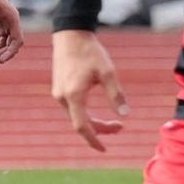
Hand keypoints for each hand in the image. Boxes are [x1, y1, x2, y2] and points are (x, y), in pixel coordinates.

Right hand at [52, 29, 128, 151]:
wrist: (71, 35)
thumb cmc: (91, 52)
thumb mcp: (108, 72)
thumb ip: (116, 95)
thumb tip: (124, 115)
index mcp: (74, 95)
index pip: (82, 127)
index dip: (94, 140)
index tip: (105, 149)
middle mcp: (62, 97)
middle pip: (80, 124)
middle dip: (100, 130)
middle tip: (120, 128)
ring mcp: (59, 93)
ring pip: (76, 117)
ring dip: (93, 123)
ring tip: (114, 123)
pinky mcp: (59, 89)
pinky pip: (72, 109)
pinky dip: (85, 115)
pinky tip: (97, 114)